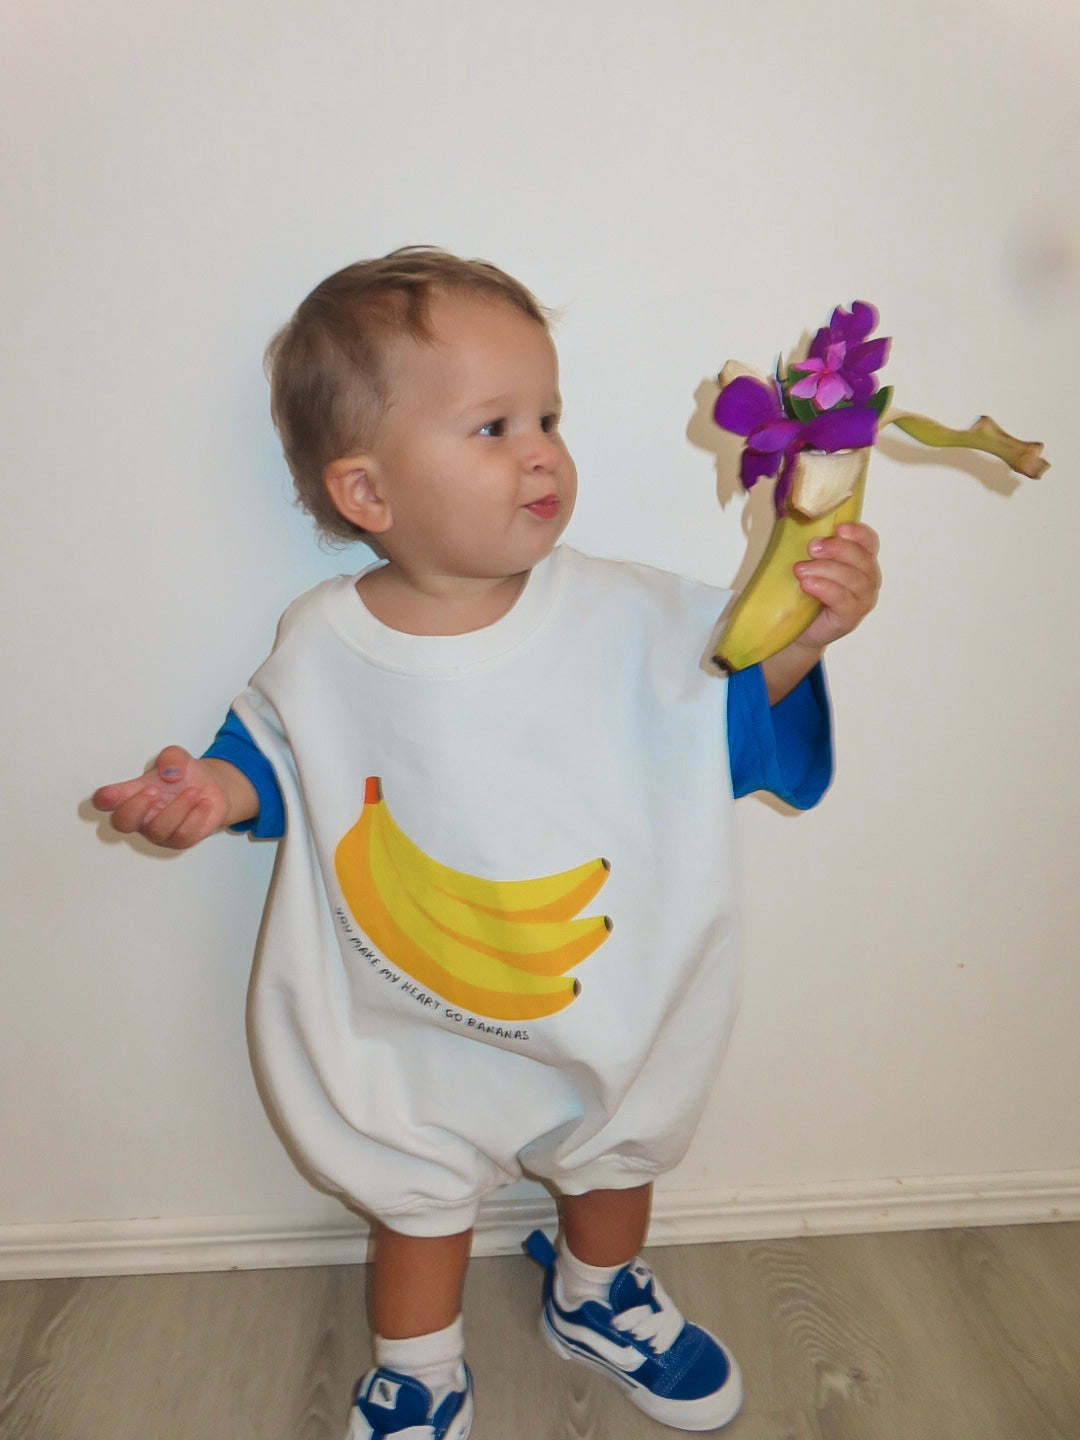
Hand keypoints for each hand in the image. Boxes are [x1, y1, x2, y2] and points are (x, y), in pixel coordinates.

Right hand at [92, 746, 232, 849]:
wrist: (212, 790)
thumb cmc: (184, 776)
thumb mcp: (178, 757)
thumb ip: (171, 758)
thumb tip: (170, 772)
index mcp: (132, 793)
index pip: (106, 800)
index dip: (105, 799)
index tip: (109, 794)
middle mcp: (141, 815)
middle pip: (122, 823)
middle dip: (135, 808)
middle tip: (154, 791)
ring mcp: (159, 830)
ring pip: (157, 830)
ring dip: (177, 808)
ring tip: (192, 791)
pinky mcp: (180, 840)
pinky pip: (183, 835)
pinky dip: (195, 817)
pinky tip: (204, 803)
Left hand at [792, 521, 880, 652]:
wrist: (797, 628)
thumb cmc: (805, 591)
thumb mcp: (810, 562)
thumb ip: (814, 544)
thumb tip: (796, 516)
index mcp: (861, 560)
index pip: (869, 541)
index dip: (857, 533)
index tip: (839, 527)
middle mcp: (867, 579)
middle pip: (862, 559)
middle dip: (837, 549)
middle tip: (811, 547)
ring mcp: (862, 600)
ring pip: (853, 579)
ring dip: (826, 570)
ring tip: (800, 569)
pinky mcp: (850, 618)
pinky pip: (843, 601)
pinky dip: (826, 589)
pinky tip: (808, 585)